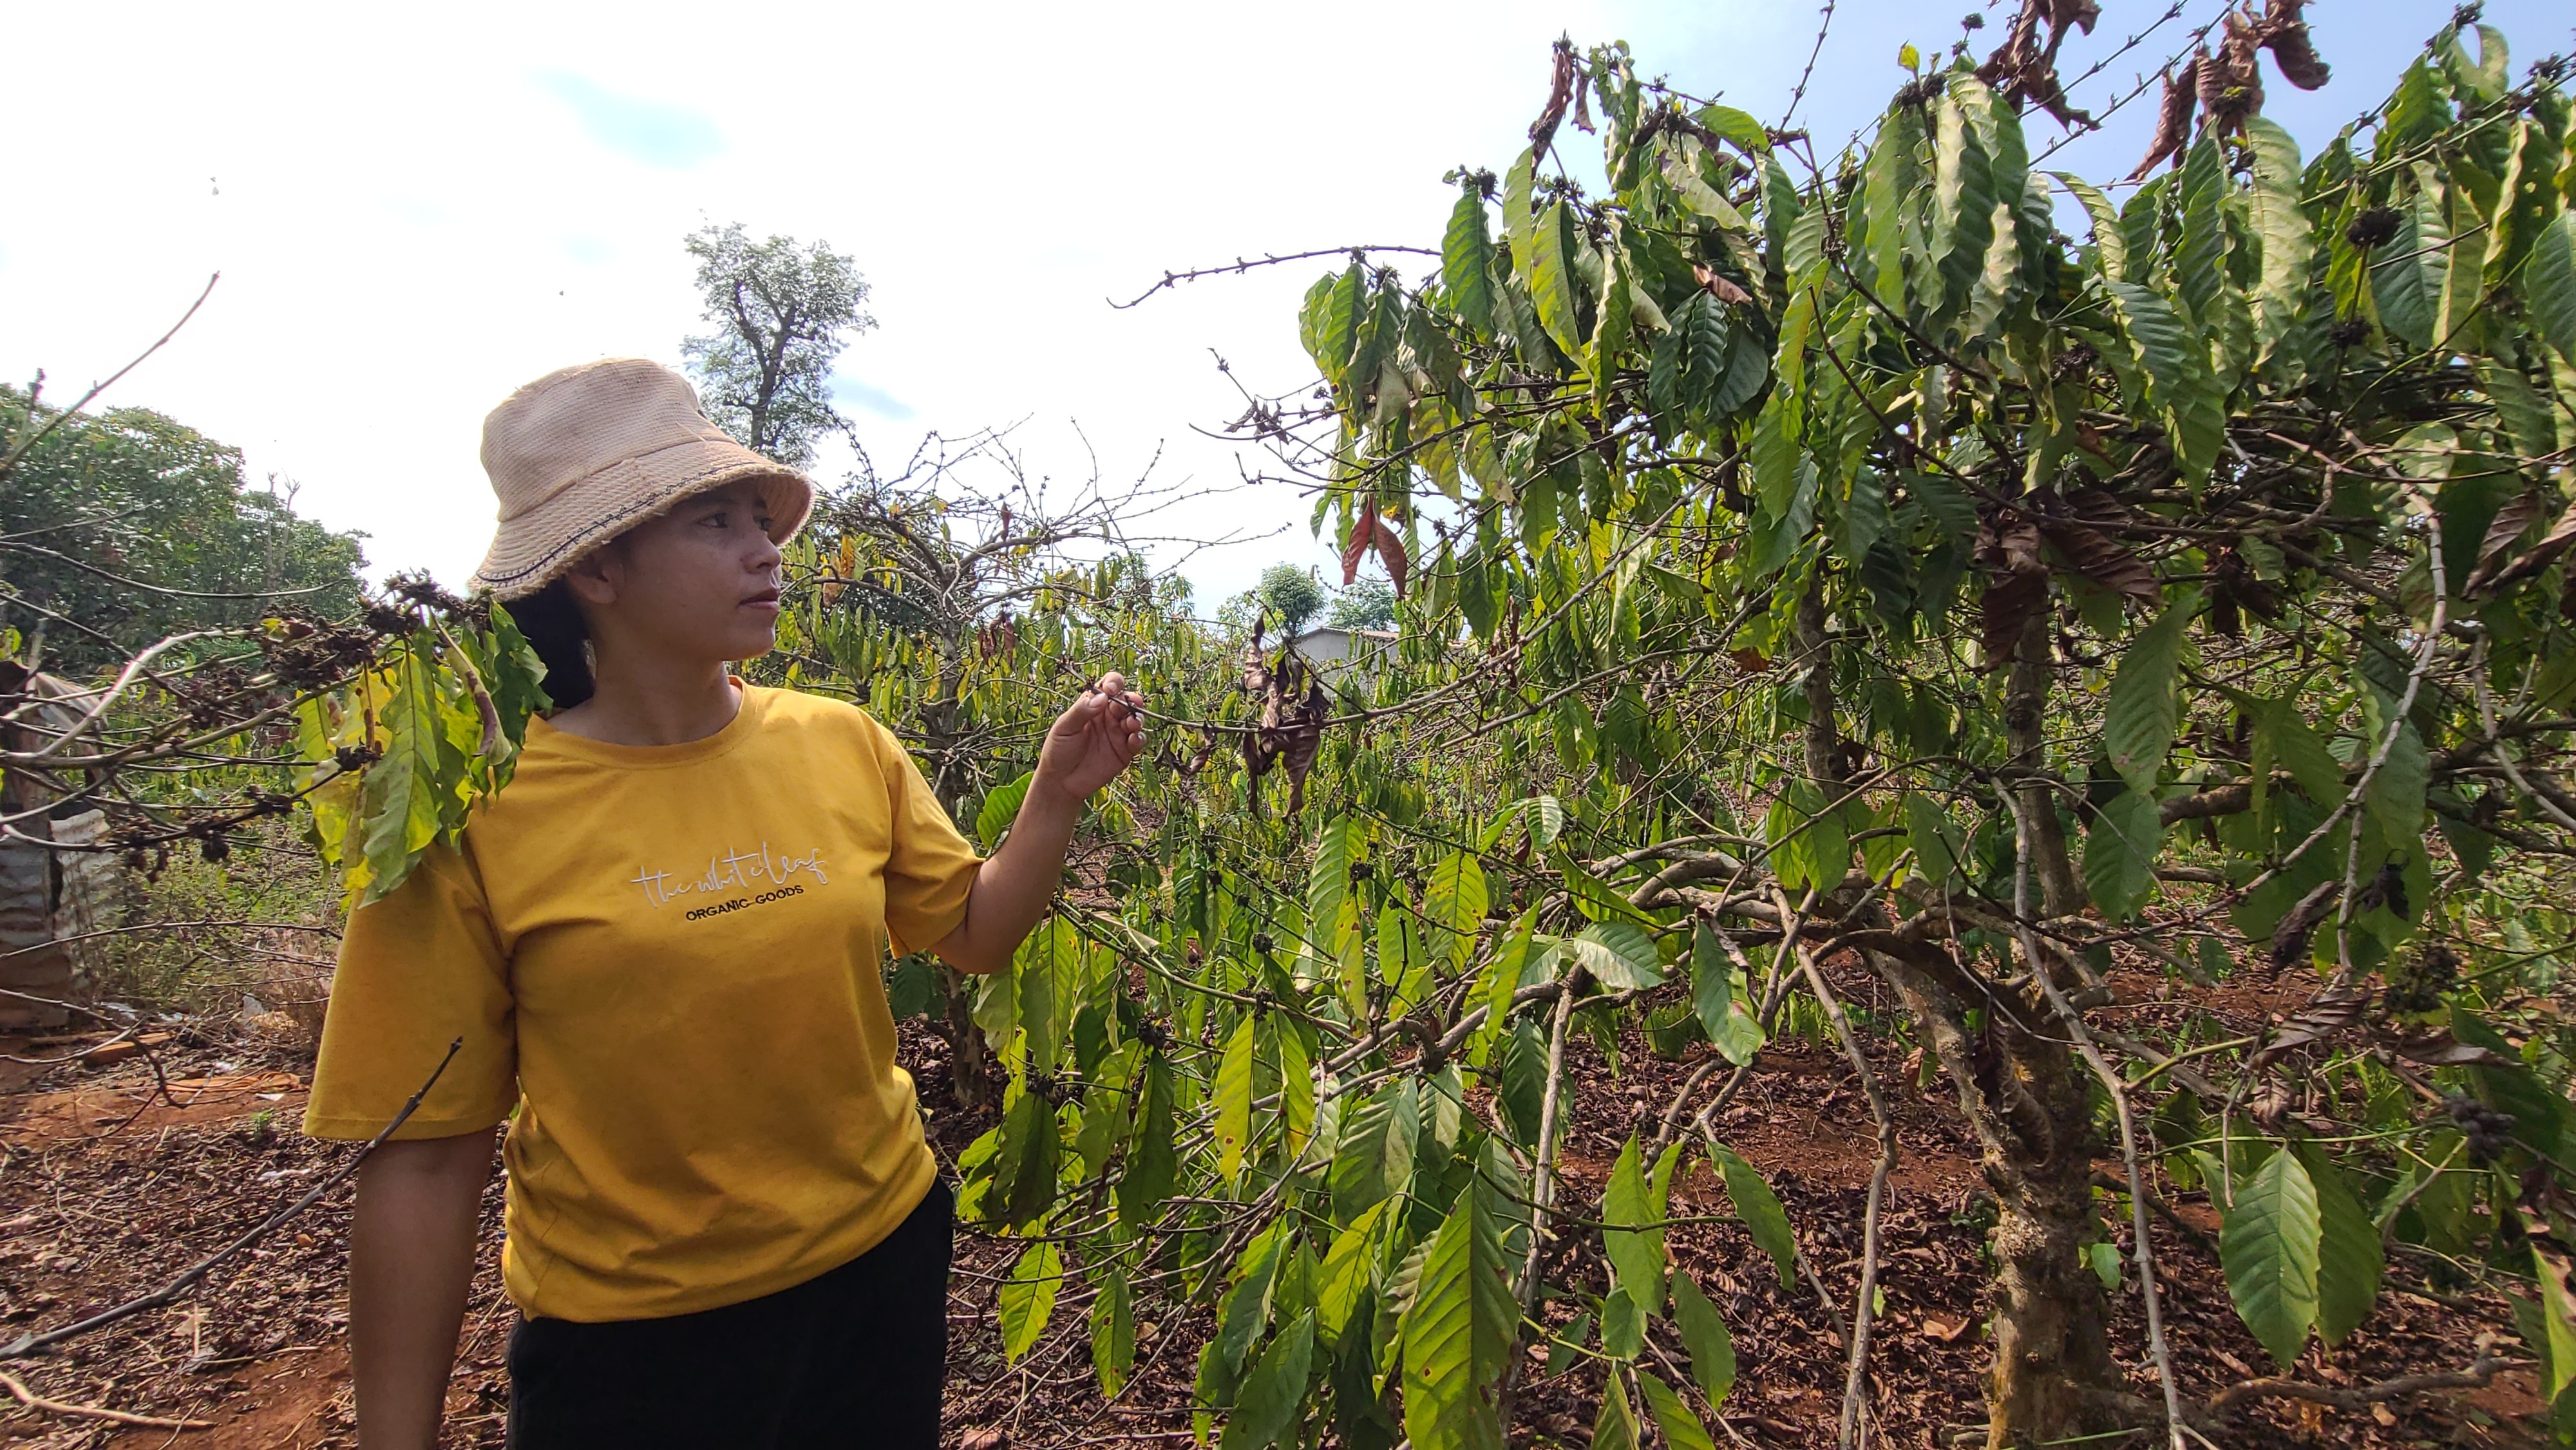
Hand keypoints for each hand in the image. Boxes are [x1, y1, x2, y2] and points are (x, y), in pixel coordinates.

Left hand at [1033, 672, 1145, 803]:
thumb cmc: (1058, 750)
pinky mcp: (1124, 752)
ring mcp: (1117, 734)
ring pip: (1135, 719)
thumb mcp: (1064, 727)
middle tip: (1128, 704)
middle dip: (1130, 700)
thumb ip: (1081, 711)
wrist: (1060, 782)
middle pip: (1126, 701)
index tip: (1111, 689)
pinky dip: (1139, 738)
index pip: (1108, 687)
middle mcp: (1107, 717)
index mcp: (1092, 706)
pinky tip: (1134, 739)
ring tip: (1131, 724)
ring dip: (1137, 718)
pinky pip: (1138, 741)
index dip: (1113, 683)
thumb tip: (1102, 697)